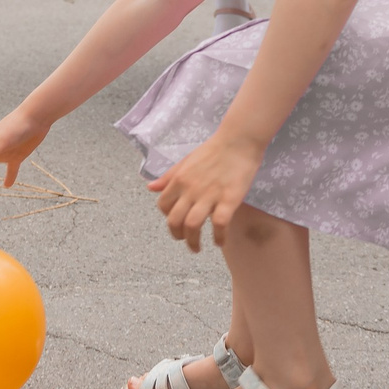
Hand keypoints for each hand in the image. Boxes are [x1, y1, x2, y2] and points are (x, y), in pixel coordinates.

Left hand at [147, 130, 265, 251]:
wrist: (238, 140)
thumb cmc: (213, 150)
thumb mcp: (186, 161)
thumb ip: (169, 176)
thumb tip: (150, 188)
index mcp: (179, 179)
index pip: (163, 206)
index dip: (168, 218)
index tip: (177, 223)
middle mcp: (191, 189)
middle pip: (175, 221)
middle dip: (177, 236)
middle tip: (185, 241)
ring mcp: (210, 195)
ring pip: (193, 225)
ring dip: (193, 242)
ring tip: (196, 248)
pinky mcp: (229, 199)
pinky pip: (219, 224)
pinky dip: (218, 237)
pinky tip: (220, 242)